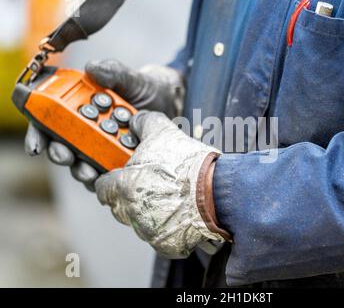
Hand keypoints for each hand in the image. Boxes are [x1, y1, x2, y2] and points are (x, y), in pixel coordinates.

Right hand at [24, 60, 184, 189]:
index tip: (36, 145)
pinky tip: (111, 179)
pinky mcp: (118, 162)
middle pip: (62, 147)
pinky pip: (108, 175)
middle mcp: (86, 130)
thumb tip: (92, 68)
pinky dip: (107, 179)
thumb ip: (113, 72)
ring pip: (83, 164)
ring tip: (90, 173)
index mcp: (80, 107)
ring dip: (82, 171)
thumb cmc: (145, 89)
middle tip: (66, 157)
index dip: (38, 133)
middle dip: (60, 154)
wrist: (170, 103)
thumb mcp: (131, 78)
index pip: (50, 120)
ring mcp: (101, 148)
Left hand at [95, 111, 224, 257]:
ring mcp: (148, 231)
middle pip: (119, 207)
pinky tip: (180, 212)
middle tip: (150, 184)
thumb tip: (135, 120)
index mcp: (124, 187)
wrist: (219, 191)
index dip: (111, 179)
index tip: (121, 176)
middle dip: (130, 196)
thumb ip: (144, 123)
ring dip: (149, 211)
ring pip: (140, 222)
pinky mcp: (166, 245)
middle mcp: (132, 212)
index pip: (102, 187)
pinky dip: (167, 226)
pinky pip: (159, 236)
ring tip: (170, 197)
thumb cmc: (189, 164)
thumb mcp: (164, 132)